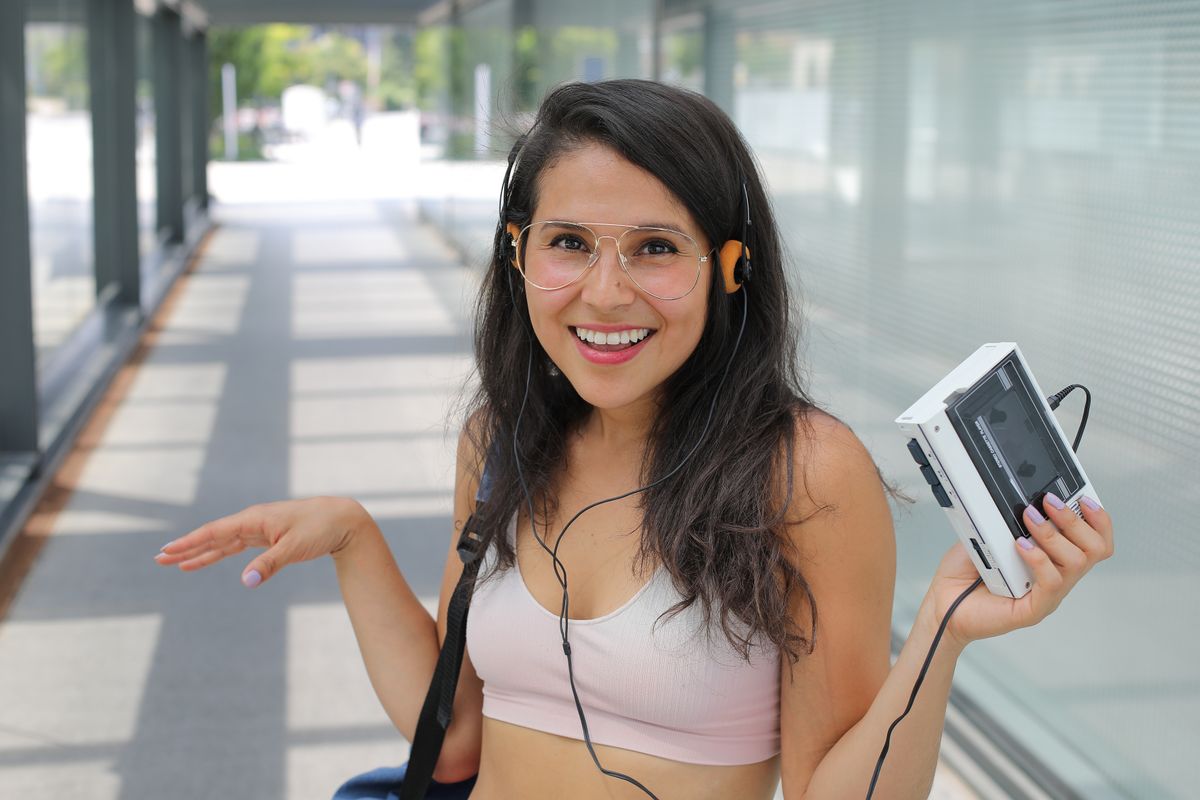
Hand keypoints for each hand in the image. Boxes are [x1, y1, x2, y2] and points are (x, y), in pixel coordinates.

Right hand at [154, 496, 368, 587]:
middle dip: (187, 548)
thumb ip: (269, 564)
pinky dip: (221, 553)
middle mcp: (253, 521)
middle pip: (213, 536)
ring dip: (200, 552)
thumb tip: (246, 582)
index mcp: (255, 519)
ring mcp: (259, 529)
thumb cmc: (321, 529)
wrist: (343, 519)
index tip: (167, 551)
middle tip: (160, 559)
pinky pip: (237, 546)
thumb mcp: (295, 547)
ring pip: (223, 542)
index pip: (215, 532)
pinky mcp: (268, 537)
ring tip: (176, 563)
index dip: (190, 543)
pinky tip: (207, 559)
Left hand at [925, 494, 1113, 647]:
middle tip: (1049, 502)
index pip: (1094, 541)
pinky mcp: (1033, 610)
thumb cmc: (966, 570)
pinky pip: (1051, 583)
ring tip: (1029, 519)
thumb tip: (1022, 497)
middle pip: (1094, 549)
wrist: (943, 600)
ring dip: (1053, 534)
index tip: (1082, 497)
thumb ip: (1009, 519)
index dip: (1098, 519)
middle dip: (1075, 519)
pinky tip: (1021, 546)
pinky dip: (1039, 559)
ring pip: (1076, 563)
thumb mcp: (989, 534)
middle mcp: (1056, 576)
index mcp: (1053, 558)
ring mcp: (1048, 594)